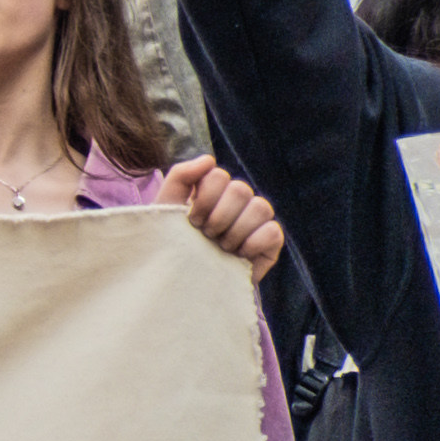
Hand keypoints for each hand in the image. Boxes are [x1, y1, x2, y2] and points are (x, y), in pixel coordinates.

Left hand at [162, 155, 287, 272]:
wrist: (181, 282)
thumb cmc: (172, 244)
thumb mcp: (166, 208)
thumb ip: (180, 176)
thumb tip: (209, 158)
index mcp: (215, 189)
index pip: (218, 175)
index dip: (203, 199)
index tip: (191, 220)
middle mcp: (239, 201)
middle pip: (240, 190)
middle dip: (217, 217)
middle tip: (205, 235)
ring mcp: (256, 221)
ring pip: (261, 207)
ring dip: (234, 231)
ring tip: (219, 247)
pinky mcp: (270, 243)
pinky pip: (273, 231)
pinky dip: (253, 243)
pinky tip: (238, 254)